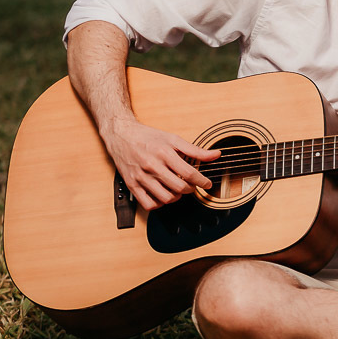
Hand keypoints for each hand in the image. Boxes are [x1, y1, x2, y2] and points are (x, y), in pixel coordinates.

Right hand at [102, 117, 220, 210]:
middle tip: (191, 185)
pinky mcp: (131, 185)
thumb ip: (195, 150)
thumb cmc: (148, 137)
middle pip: (179, 187)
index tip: (207, 184)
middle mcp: (152, 166)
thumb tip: (216, 155)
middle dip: (190, 189)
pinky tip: (163, 196)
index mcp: (164, 153)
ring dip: (177, 197)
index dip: (202, 181)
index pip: (189, 173)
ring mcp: (140, 177)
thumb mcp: (173, 139)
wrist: (121, 134)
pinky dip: (159, 204)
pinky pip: (148, 204)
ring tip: (178, 190)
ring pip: (165, 198)